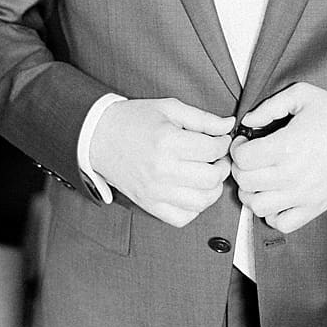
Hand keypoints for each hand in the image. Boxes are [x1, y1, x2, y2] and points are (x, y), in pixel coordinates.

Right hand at [89, 98, 233, 226]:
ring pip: (202, 202)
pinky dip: (194, 207)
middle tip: (218, 158)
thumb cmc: (134, 120)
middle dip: (223, 166)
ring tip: (208, 174)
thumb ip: (203, 118)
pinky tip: (193, 190)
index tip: (220, 140)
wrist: (97, 137)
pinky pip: (182, 218)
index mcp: (168, 142)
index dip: (224, 143)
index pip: (213, 149)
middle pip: (211, 178)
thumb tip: (228, 125)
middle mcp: (162, 170)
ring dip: (213, 188)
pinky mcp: (148, 204)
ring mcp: (154, 192)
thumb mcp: (170, 108)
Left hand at [230, 83, 326, 233]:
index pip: (242, 159)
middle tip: (251, 159)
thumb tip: (246, 122)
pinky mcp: (314, 208)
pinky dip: (272, 213)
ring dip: (252, 193)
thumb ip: (269, 106)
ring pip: (257, 206)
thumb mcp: (303, 95)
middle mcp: (294, 174)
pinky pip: (280, 224)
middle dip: (241, 169)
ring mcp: (304, 195)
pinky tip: (277, 196)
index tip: (246, 142)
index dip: (237, 148)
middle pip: (245, 183)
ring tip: (261, 178)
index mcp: (289, 145)